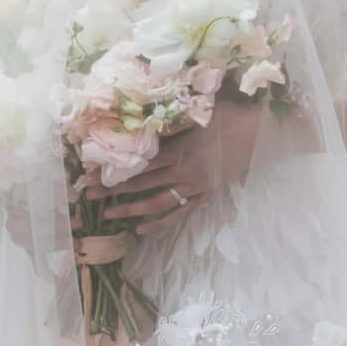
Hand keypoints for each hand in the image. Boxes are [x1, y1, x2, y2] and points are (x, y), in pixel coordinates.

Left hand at [104, 94, 264, 226]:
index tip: (89, 177)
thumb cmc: (227, 117)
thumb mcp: (195, 116)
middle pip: (140, 184)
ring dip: (132, 210)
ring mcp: (194, 187)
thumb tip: (139, 126)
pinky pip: (180, 213)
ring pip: (157, 203)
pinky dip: (161, 223)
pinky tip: (143, 229)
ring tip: (110, 215)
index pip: (136, 165)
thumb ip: (167, 125)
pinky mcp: (205, 195)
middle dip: (112, 192)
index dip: (112, 172)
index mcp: (176, 150)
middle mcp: (181, 171)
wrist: (258, 133)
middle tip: (89, 198)